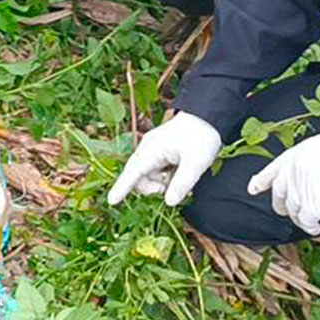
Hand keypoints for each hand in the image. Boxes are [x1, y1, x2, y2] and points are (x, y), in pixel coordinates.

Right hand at [108, 112, 222, 206]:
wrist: (207, 116)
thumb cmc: (201, 136)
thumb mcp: (196, 162)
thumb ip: (182, 183)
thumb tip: (169, 202)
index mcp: (152, 150)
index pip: (133, 172)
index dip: (122, 187)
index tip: (111, 201)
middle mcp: (148, 149)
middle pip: (138, 176)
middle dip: (151, 188)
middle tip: (171, 190)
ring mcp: (152, 150)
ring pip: (147, 174)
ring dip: (159, 183)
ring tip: (180, 181)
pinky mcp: (159, 151)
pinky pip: (154, 170)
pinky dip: (164, 178)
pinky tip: (177, 176)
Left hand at [247, 129, 319, 235]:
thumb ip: (316, 155)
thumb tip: (319, 164)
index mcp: (297, 154)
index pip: (273, 169)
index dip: (262, 180)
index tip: (253, 187)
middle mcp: (293, 172)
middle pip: (280, 193)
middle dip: (281, 203)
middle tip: (285, 210)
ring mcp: (300, 190)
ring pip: (292, 209)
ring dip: (298, 217)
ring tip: (307, 221)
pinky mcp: (312, 206)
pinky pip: (304, 221)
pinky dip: (309, 227)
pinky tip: (316, 228)